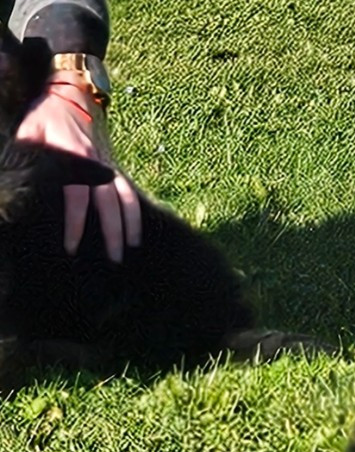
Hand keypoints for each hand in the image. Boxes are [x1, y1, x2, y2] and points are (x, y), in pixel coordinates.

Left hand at [15, 79, 141, 261]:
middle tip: (113, 259)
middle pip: (109, 202)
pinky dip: (135, 212)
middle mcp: (96, 161)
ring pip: (125, 197)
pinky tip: (136, 231)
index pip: (77, 196)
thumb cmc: (45, 115)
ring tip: (130, 248)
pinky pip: (129, 190)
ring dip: (130, 224)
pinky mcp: (113, 165)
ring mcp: (108, 163)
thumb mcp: (29, 132)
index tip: (72, 246)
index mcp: (74, 155)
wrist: (70, 93)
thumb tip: (21, 184)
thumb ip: (29, 158)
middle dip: (113, 231)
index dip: (75, 222)